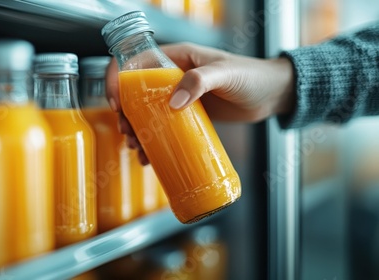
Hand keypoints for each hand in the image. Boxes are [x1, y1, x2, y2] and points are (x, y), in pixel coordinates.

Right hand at [105, 42, 294, 163]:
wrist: (272, 95)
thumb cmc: (252, 76)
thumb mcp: (226, 74)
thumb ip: (200, 81)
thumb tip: (174, 103)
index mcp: (177, 58)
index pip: (136, 64)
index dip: (119, 81)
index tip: (117, 104)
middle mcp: (173, 77)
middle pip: (136, 93)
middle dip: (126, 114)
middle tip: (128, 132)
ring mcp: (180, 97)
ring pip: (147, 113)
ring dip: (137, 131)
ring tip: (138, 148)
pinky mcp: (188, 116)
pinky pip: (164, 127)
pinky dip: (154, 142)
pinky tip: (151, 156)